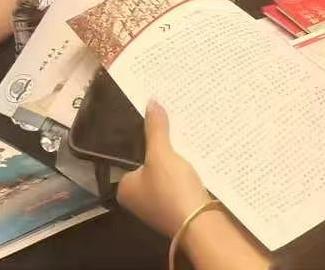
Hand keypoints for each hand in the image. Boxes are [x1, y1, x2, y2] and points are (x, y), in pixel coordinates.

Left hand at [118, 101, 210, 237]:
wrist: (199, 223)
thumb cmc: (171, 189)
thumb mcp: (161, 154)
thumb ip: (155, 129)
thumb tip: (151, 101)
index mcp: (124, 188)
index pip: (132, 158)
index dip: (146, 142)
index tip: (161, 125)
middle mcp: (138, 199)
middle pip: (151, 166)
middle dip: (164, 151)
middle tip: (177, 129)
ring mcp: (158, 206)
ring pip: (167, 174)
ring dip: (178, 162)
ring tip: (190, 139)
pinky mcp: (178, 209)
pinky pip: (180, 184)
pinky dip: (187, 173)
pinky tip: (198, 159)